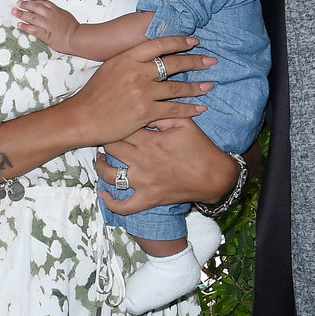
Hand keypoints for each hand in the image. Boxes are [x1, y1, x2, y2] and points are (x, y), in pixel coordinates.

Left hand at [13, 0, 79, 52]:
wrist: (77, 37)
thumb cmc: (73, 27)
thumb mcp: (65, 14)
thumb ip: (55, 11)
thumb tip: (48, 10)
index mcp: (55, 9)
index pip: (41, 2)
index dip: (33, 1)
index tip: (28, 1)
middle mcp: (49, 15)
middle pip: (34, 7)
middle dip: (24, 5)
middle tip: (18, 3)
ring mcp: (46, 24)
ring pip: (31, 17)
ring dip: (21, 14)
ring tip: (15, 12)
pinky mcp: (45, 34)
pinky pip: (32, 29)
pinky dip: (25, 26)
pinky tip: (20, 24)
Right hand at [60, 37, 214, 147]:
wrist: (81, 118)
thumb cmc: (94, 94)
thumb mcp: (110, 67)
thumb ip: (130, 60)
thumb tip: (149, 55)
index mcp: (128, 58)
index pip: (159, 44)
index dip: (179, 41)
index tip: (194, 41)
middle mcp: (137, 72)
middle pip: (173, 63)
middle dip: (195, 61)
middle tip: (211, 60)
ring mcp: (142, 92)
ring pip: (176, 87)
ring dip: (196, 86)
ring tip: (210, 85)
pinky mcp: (145, 112)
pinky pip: (173, 109)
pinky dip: (190, 108)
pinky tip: (201, 108)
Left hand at [98, 117, 237, 212]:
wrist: (214, 177)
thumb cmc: (201, 148)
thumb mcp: (185, 123)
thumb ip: (163, 113)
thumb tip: (144, 109)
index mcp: (151, 141)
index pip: (122, 128)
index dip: (116, 122)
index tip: (115, 119)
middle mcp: (142, 162)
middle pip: (111, 148)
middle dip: (105, 140)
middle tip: (105, 136)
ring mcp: (143, 182)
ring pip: (109, 175)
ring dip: (100, 166)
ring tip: (100, 159)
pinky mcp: (148, 199)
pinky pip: (124, 206)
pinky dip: (110, 202)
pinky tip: (104, 193)